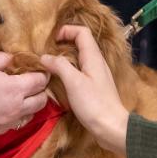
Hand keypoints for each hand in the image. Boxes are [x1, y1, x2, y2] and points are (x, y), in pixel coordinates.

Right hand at [0, 53, 49, 137]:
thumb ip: (3, 59)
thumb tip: (13, 59)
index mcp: (15, 88)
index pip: (40, 81)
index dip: (42, 73)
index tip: (40, 69)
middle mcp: (16, 107)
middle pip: (41, 100)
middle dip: (41, 90)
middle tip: (34, 82)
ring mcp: (8, 122)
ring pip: (32, 114)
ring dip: (31, 104)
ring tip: (22, 95)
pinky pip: (17, 123)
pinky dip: (18, 115)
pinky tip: (8, 108)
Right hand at [40, 26, 128, 154]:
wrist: (111, 127)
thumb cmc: (94, 103)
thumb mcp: (73, 82)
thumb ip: (60, 66)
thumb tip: (45, 56)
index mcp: (93, 57)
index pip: (82, 32)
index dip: (66, 30)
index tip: (51, 40)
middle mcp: (97, 62)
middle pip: (81, 43)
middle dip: (63, 43)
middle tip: (47, 52)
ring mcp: (97, 74)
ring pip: (80, 57)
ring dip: (65, 57)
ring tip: (50, 65)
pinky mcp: (95, 86)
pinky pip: (81, 70)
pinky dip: (69, 69)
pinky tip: (60, 79)